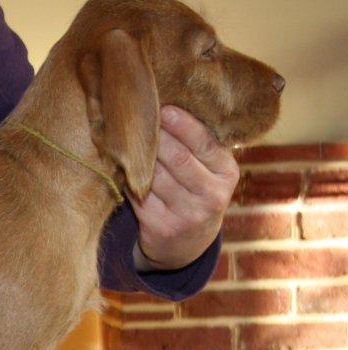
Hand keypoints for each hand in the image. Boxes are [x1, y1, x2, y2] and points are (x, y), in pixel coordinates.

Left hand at [130, 105, 239, 270]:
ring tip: (127, 137)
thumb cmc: (196, 193)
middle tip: (138, 118)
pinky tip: (121, 164)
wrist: (188, 243)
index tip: (163, 108)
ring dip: (139, 156)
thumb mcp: (210, 171)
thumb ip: (198, 146)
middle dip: (155, 136)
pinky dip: (128, 177)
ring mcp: (187, 214)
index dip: (183, 125)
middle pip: (177, 157)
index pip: (205, 143)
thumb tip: (168, 106)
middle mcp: (212, 195)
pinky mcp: (162, 227)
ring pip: (155, 175)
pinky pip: (139, 194)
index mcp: (228, 174)